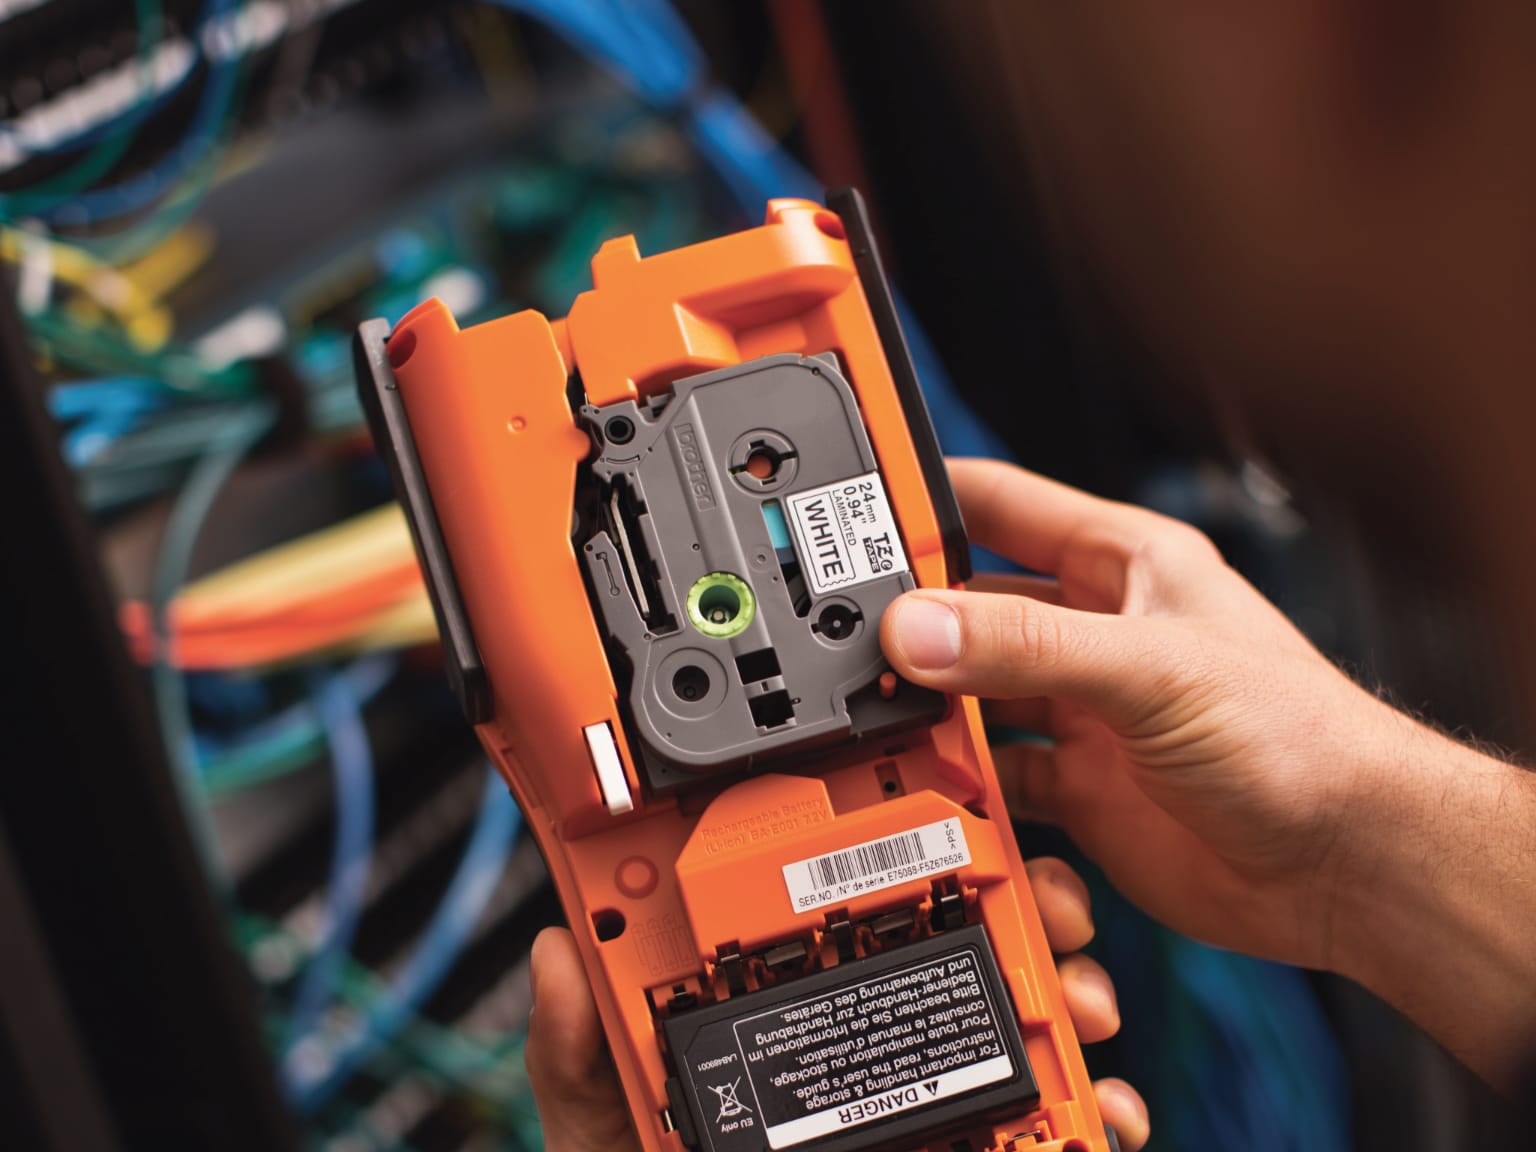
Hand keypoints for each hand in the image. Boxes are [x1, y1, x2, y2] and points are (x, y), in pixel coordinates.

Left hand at [527, 858, 1149, 1151]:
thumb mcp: (611, 1140)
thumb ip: (584, 1057)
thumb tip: (560, 953)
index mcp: (777, 1025)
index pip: (836, 915)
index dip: (889, 854)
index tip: (933, 817)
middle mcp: (861, 1054)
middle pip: (957, 949)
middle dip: (1018, 906)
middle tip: (1041, 902)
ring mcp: (927, 1113)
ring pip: (1020, 1025)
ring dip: (1069, 992)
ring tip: (1082, 1002)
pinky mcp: (977, 1151)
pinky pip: (1049, 1123)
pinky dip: (1093, 1110)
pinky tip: (1101, 1109)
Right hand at [880, 457, 1535, 1087]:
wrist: (1347, 863)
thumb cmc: (1300, 739)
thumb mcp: (1150, 669)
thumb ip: (1026, 648)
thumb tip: (919, 627)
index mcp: (1120, 564)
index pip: (996, 503)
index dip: (923, 500)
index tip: (851, 516)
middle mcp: (1094, 630)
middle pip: (968, 610)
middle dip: (915, 627)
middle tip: (854, 647)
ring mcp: (1083, 710)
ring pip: (972, 698)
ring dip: (935, 715)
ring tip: (893, 724)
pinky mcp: (1079, 784)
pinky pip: (995, 777)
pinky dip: (965, 787)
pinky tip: (952, 789)